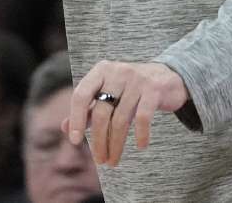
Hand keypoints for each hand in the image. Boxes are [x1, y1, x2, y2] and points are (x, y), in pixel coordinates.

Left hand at [64, 61, 188, 166]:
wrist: (167, 76)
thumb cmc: (130, 88)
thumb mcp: (108, 94)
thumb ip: (88, 109)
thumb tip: (64, 128)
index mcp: (101, 70)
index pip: (81, 95)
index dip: (76, 119)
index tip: (75, 141)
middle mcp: (117, 72)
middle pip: (102, 112)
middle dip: (99, 140)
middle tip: (100, 160)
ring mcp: (137, 80)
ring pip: (121, 119)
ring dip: (116, 144)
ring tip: (113, 160)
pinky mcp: (154, 90)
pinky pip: (143, 117)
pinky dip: (141, 135)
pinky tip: (140, 146)